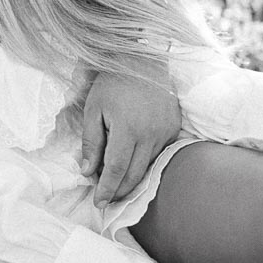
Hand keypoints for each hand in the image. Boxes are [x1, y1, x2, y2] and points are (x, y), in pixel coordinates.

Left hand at [81, 60, 180, 206]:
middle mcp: (151, 133)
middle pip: (136, 174)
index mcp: (128, 128)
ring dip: (133, 179)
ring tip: (116, 186)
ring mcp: (166, 130)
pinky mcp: (175, 127)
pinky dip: (145, 163)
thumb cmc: (112, 83)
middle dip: (120, 191)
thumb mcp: (93, 109)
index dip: (107, 189)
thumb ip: (91, 143)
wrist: (141, 59)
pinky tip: (133, 166)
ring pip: (149, 166)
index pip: (118, 169)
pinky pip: (159, 153)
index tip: (99, 203)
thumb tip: (88, 172)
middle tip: (107, 200)